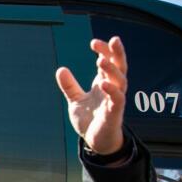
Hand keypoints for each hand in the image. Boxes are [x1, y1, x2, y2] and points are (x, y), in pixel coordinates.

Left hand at [55, 37, 127, 155]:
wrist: (95, 141)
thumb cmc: (89, 119)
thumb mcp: (76, 100)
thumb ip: (70, 86)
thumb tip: (60, 69)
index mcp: (104, 83)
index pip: (108, 62)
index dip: (104, 51)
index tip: (94, 42)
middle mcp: (112, 89)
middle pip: (119, 66)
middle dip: (117, 53)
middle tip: (113, 40)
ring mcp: (115, 100)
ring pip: (120, 80)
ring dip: (112, 70)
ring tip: (101, 60)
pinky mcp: (114, 113)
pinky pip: (117, 99)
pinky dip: (112, 90)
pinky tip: (103, 83)